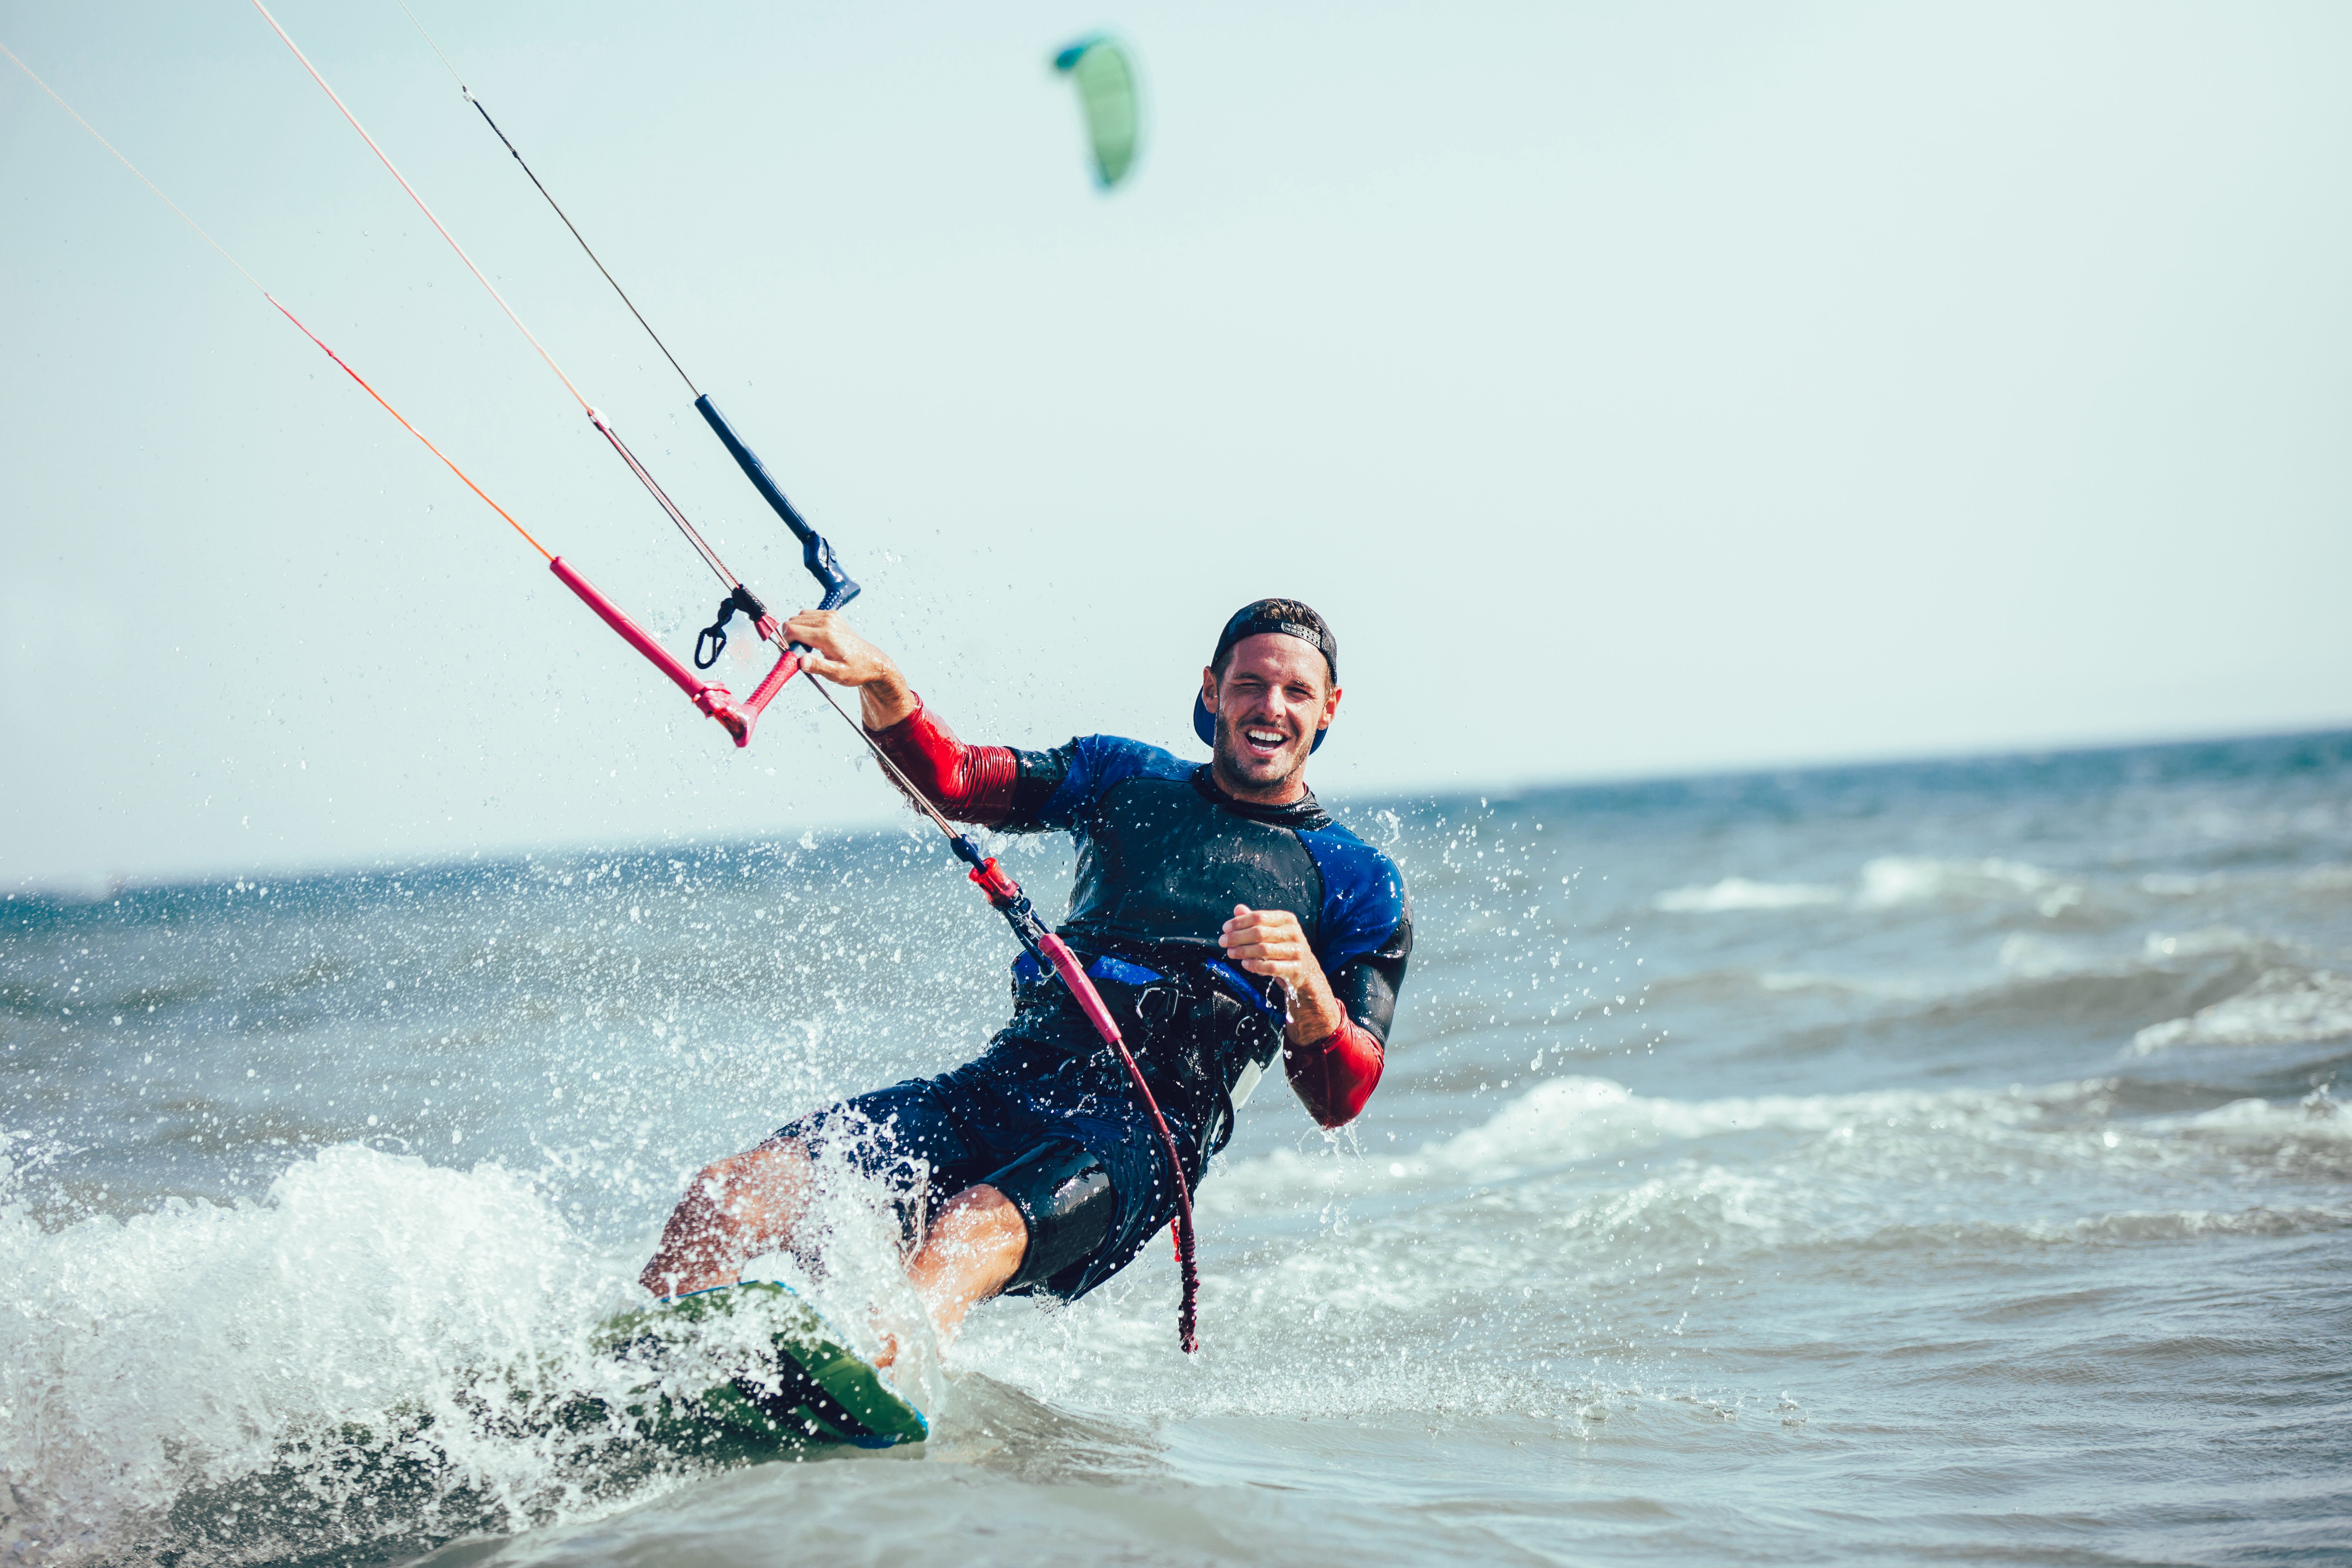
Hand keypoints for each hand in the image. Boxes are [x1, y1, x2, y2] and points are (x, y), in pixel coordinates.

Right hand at [783, 611, 915, 728]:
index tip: (792, 654)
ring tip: (809, 647)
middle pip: (792, 622)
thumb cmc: (855, 669)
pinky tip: (813, 639)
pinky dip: (805, 626)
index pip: (791, 630)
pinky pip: (808, 615)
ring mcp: (830, 616)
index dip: (786, 643)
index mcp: (826, 635)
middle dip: (790, 638)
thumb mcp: (837, 673)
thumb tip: (801, 661)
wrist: (871, 662)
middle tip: (801, 653)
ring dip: (797, 631)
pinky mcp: (831, 615)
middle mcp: (827, 621)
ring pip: (798, 617)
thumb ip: (818, 667)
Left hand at [1218, 904, 1344, 1043]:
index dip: (1239, 922)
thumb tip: (1237, 908)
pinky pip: (1271, 967)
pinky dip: (1255, 966)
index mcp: (1287, 919)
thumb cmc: (1282, 946)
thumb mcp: (1271, 930)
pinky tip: (1245, 964)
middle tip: (1223, 942)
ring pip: (1263, 950)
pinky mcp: (1295, 969)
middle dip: (1237, 937)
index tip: (1225, 929)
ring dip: (1243, 952)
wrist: (1305, 969)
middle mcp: (1293, 933)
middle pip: (1259, 933)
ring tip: (1231, 953)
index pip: (1258, 917)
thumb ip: (1255, 920)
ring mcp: (1296, 951)